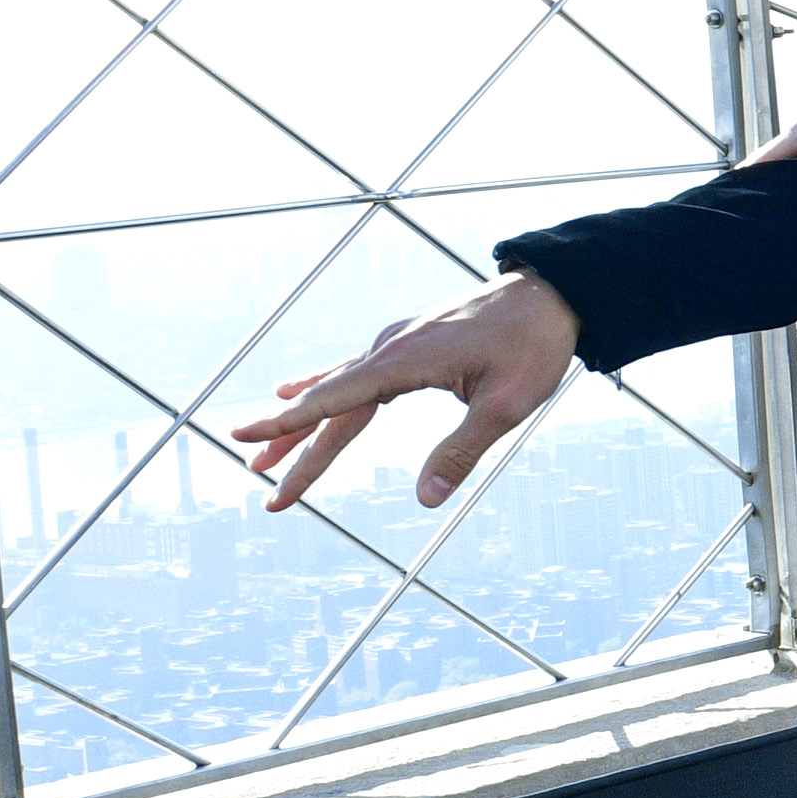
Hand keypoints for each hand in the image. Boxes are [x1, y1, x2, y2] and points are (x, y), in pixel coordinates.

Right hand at [227, 269, 579, 512]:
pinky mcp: (406, 342)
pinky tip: (295, 389)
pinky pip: (352, 371)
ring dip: (302, 421)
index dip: (290, 425)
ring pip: (337, 389)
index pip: (336, 401)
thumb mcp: (506, 407)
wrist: (549, 296)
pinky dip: (322, 387)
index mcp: (406, 361)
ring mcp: (395, 342)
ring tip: (264, 452)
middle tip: (261, 486)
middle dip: (293, 447)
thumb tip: (426, 500)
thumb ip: (462, 452)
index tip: (247, 440)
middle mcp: (390, 347)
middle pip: (331, 405)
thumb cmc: (532, 347)